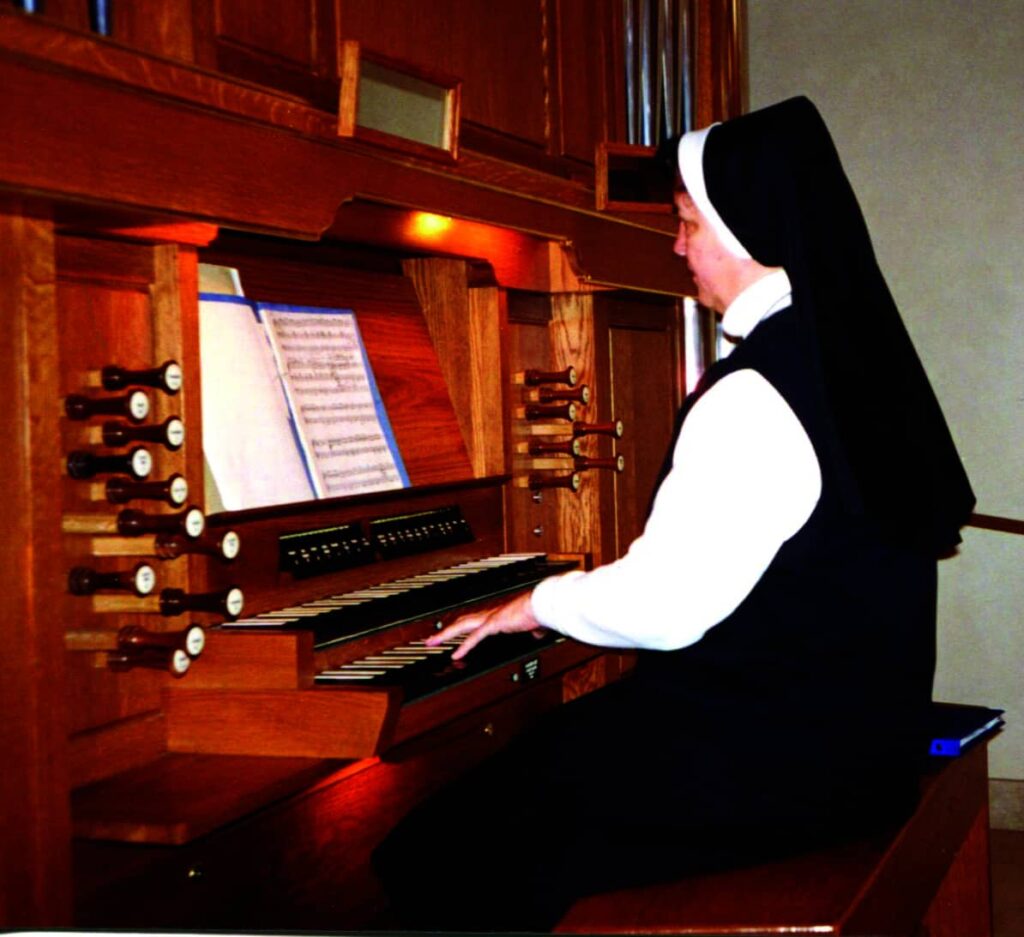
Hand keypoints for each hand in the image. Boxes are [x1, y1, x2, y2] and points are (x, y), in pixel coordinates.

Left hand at [426, 590, 544, 660]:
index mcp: (497, 616)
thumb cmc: (537, 612)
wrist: (540, 605)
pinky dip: (464, 647)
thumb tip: (537, 633)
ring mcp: (489, 619)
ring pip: (461, 626)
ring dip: (445, 635)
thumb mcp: (533, 624)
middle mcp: (489, 615)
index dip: (461, 627)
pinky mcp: (493, 624)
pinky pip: (474, 638)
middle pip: (460, 622)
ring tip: (432, 642)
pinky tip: (456, 655)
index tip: (453, 633)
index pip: (474, 621)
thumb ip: (532, 630)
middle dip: (445, 631)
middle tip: (431, 638)